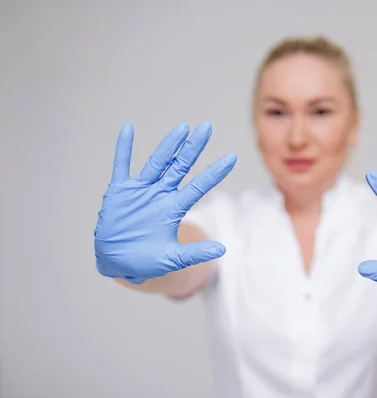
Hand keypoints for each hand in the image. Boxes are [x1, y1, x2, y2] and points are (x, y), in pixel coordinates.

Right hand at [94, 122, 235, 283]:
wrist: (117, 263)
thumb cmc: (147, 262)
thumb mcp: (172, 259)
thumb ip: (194, 253)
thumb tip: (221, 250)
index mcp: (174, 209)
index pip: (199, 186)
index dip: (215, 172)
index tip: (232, 158)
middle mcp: (160, 194)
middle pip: (180, 167)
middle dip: (193, 148)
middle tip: (206, 127)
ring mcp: (140, 190)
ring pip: (157, 162)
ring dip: (168, 145)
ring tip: (183, 127)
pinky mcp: (120, 191)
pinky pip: (121, 166)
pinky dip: (124, 148)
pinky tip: (128, 129)